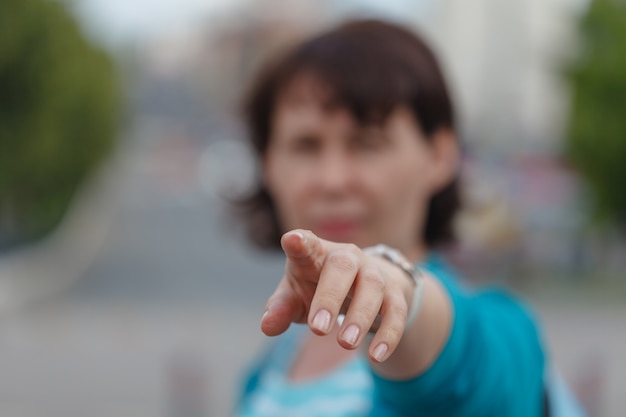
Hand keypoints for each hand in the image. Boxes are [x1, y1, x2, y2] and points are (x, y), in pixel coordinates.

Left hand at [260, 229, 414, 362]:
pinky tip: (376, 357)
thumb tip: (267, 326)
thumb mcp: (296, 296)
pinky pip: (396, 311)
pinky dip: (388, 334)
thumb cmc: (320, 288)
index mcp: (316, 254)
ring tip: (345, 344)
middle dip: (330, 296)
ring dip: (360, 317)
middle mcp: (347, 257)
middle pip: (342, 266)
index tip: (292, 240)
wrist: (368, 286)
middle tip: (318, 329)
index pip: (307, 244)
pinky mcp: (395, 293)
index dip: (300, 242)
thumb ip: (281, 308)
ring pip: (372, 287)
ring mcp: (373, 272)